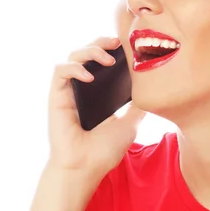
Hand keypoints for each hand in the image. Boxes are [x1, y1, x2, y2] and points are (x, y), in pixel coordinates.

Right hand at [47, 37, 144, 180]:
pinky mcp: (56, 96)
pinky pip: (60, 71)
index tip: (127, 45)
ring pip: (73, 56)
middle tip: (117, 42)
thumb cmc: (104, 150)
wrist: (85, 168)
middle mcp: (81, 88)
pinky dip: (74, 68)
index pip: (102, 61)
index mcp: (97, 93)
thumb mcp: (131, 123)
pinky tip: (89, 76)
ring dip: (90, 50)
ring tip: (107, 59)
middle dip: (100, 42)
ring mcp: (68, 91)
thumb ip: (138, 105)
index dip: (111, 48)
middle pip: (87, 52)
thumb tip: (153, 89)